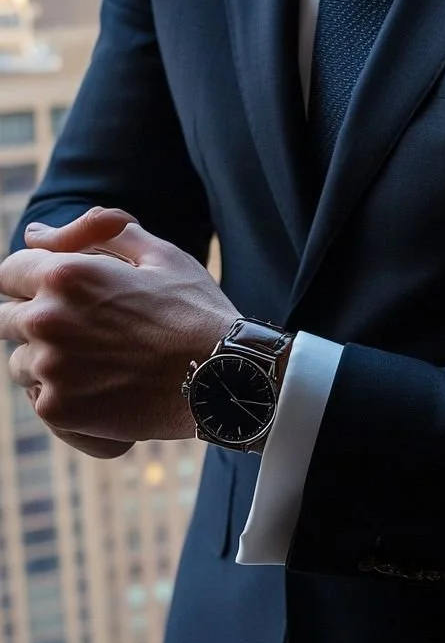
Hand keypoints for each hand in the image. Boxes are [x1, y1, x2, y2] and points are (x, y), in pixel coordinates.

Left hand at [0, 206, 238, 443]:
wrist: (224, 376)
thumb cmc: (195, 311)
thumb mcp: (157, 255)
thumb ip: (93, 233)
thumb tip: (38, 234)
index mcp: (64, 274)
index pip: (9, 272)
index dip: (31, 282)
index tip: (56, 297)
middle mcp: (47, 319)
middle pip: (6, 320)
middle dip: (36, 324)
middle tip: (84, 336)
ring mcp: (50, 366)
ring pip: (21, 365)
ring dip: (48, 365)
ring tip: (98, 368)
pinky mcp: (59, 409)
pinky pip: (41, 403)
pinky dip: (66, 402)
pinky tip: (104, 395)